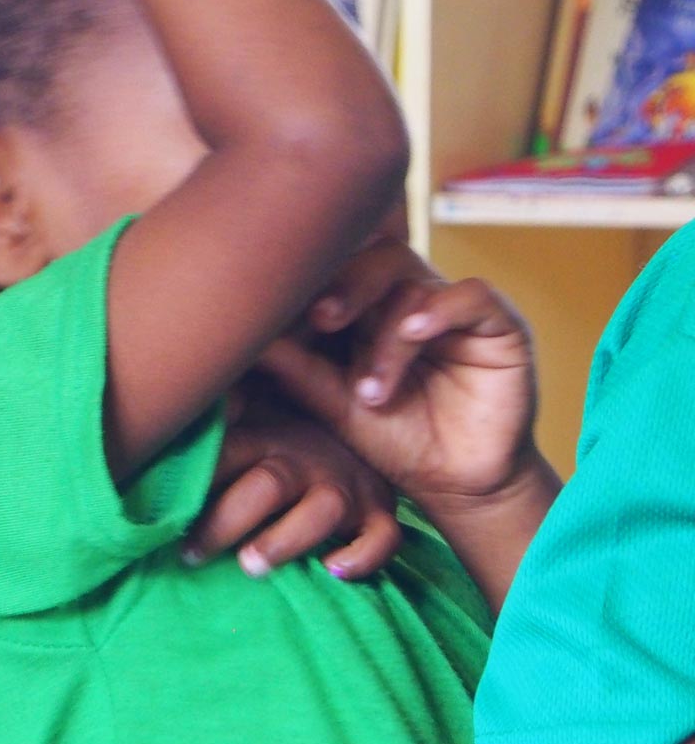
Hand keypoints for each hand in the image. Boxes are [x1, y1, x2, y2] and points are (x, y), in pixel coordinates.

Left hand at [187, 387, 402, 580]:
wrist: (369, 421)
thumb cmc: (287, 435)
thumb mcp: (251, 415)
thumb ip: (214, 419)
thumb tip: (171, 413)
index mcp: (265, 437)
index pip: (225, 454)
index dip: (194, 482)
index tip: (159, 513)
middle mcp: (305, 460)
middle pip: (265, 486)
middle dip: (225, 522)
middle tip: (189, 555)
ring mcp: (345, 486)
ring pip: (321, 511)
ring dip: (284, 540)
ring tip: (250, 567)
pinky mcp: (380, 511)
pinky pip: (382, 538)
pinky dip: (362, 556)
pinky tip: (333, 571)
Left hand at [260, 256, 538, 508]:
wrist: (457, 485)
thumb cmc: (393, 440)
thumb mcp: (336, 405)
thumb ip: (296, 369)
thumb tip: (244, 339)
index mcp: (368, 308)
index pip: (340, 270)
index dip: (314, 284)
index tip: (282, 310)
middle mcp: (410, 298)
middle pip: (374, 258)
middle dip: (345, 286)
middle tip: (321, 319)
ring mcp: (454, 308)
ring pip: (413, 283)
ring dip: (386, 336)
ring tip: (372, 392)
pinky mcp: (500, 325)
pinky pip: (470, 295)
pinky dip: (438, 310)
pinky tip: (414, 333)